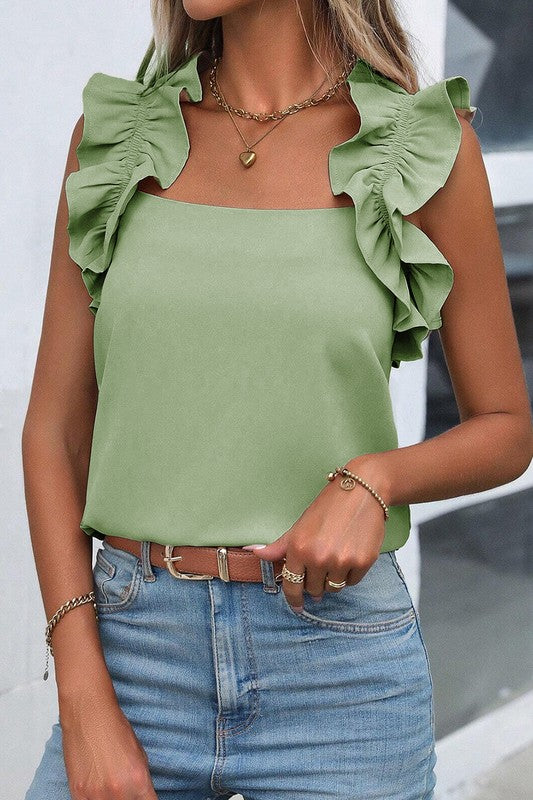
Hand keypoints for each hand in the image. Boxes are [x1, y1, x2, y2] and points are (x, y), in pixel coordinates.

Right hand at [59, 684, 157, 799]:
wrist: (89, 715)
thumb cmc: (114, 729)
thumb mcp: (139, 755)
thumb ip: (141, 782)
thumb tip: (142, 796)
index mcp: (139, 781)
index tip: (143, 798)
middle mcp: (119, 792)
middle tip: (126, 789)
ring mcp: (96, 795)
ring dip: (111, 799)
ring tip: (109, 785)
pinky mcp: (78, 794)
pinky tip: (96, 790)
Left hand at [243, 457, 389, 612]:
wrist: (362, 491)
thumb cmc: (328, 507)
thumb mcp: (299, 527)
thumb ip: (279, 547)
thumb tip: (254, 553)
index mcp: (299, 549)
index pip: (292, 586)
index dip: (294, 599)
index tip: (297, 606)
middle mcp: (318, 558)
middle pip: (314, 589)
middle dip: (315, 582)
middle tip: (320, 565)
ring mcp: (341, 561)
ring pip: (334, 588)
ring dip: (332, 579)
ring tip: (335, 557)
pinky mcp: (362, 562)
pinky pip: (352, 582)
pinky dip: (349, 574)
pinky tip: (349, 554)